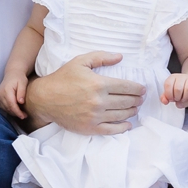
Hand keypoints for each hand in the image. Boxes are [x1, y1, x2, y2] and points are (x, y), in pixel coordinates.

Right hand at [0, 73, 28, 118]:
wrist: (12, 74)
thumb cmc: (19, 78)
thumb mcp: (23, 83)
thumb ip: (21, 92)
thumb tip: (21, 102)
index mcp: (6, 90)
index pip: (11, 104)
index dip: (17, 112)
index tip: (23, 116)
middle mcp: (0, 94)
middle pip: (8, 108)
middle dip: (16, 113)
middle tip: (25, 116)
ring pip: (5, 109)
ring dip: (13, 112)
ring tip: (22, 113)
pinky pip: (3, 107)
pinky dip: (9, 110)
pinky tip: (16, 110)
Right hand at [23, 51, 144, 134]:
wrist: (45, 99)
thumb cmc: (62, 78)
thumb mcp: (80, 62)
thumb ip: (101, 57)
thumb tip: (120, 57)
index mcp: (99, 84)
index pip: (127, 87)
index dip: (138, 88)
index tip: (143, 89)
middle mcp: (99, 101)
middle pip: (127, 102)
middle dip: (137, 100)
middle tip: (141, 99)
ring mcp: (95, 116)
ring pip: (122, 115)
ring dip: (132, 111)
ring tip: (135, 108)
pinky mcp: (90, 128)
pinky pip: (112, 130)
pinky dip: (123, 127)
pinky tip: (128, 124)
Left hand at [161, 72, 187, 106]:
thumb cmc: (179, 90)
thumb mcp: (171, 93)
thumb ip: (165, 97)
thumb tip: (165, 101)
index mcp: (172, 77)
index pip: (168, 85)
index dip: (169, 94)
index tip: (171, 99)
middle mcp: (181, 76)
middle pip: (178, 89)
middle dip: (178, 98)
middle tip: (179, 99)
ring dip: (186, 97)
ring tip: (185, 99)